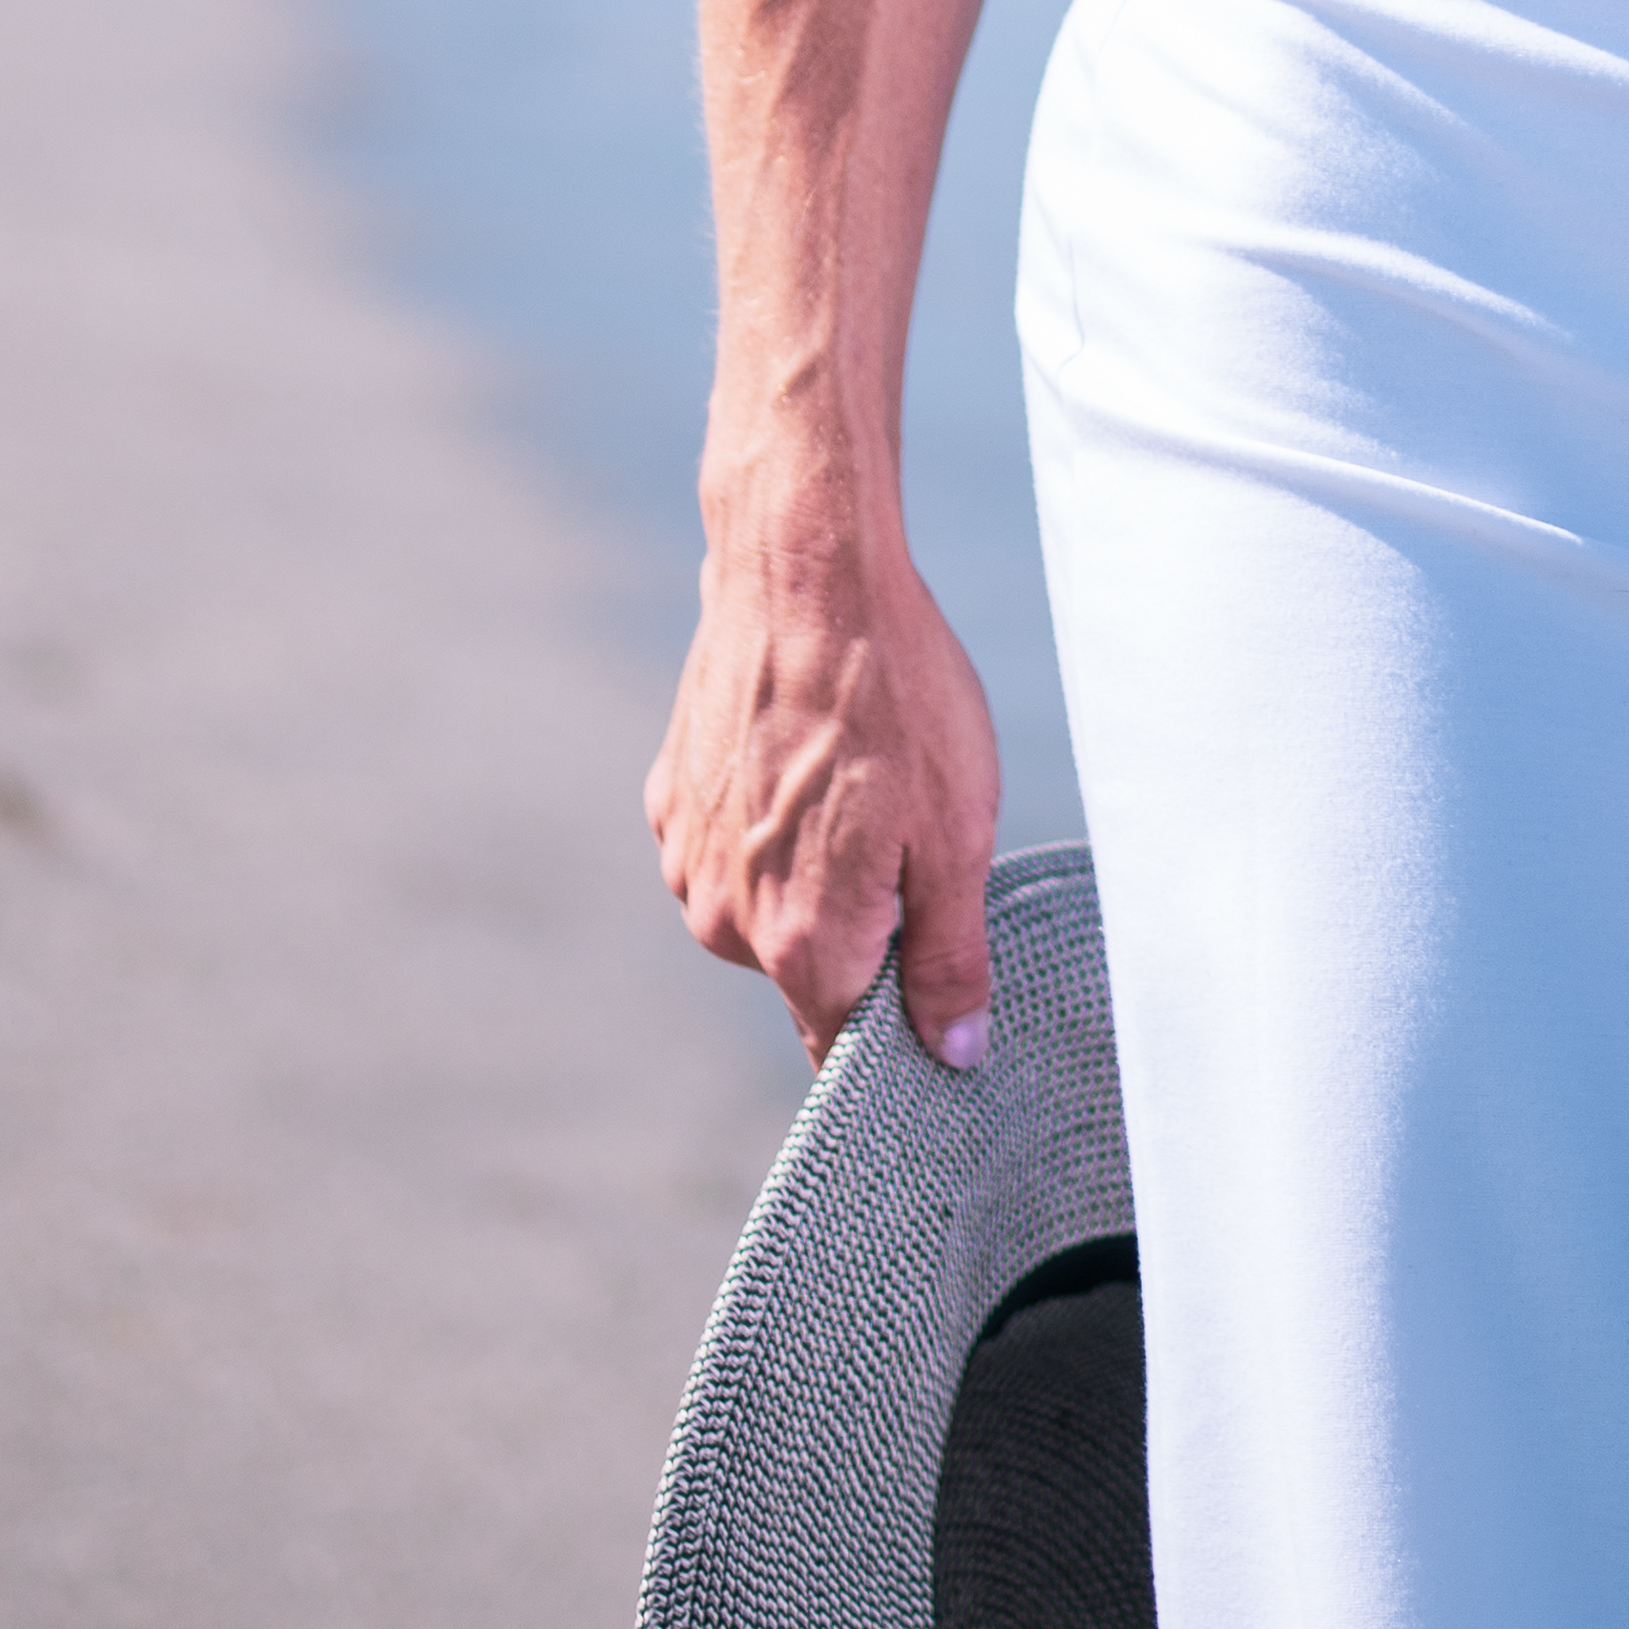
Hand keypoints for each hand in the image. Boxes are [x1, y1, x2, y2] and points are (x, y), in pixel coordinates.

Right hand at [645, 478, 1002, 1072]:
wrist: (805, 573)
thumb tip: (955, 1054)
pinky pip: (734, 846)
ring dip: (813, 869)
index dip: (898, 1024)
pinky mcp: (670, 802)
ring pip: (767, 906)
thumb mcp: (958, 833)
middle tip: (908, 828)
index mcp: (804, 947)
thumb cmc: (895, 695)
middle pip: (811, 971)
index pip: (846, 1050)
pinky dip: (771, 819)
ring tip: (857, 774)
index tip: (930, 969)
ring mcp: (689, 860)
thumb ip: (950, 960)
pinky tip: (807, 749)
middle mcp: (727, 922)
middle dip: (864, 927)